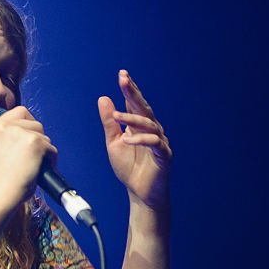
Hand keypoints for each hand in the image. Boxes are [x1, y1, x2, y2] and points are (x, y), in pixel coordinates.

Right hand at [0, 106, 56, 210]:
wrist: (0, 194)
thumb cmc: (1, 179)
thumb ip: (11, 137)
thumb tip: (34, 134)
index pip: (20, 112)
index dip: (28, 125)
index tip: (27, 140)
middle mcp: (5, 125)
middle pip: (35, 122)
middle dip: (38, 138)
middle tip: (32, 156)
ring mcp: (20, 132)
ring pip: (44, 135)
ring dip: (44, 150)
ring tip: (33, 166)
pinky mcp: (34, 142)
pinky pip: (51, 148)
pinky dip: (50, 160)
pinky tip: (38, 170)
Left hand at [98, 70, 170, 207]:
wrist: (140, 193)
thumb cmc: (129, 168)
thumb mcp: (113, 143)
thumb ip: (109, 123)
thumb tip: (104, 98)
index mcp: (139, 126)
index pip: (135, 104)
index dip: (129, 90)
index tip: (122, 75)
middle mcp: (152, 130)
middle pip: (144, 108)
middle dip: (134, 93)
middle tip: (124, 80)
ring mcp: (159, 142)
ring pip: (148, 124)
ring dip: (132, 119)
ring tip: (116, 116)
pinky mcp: (164, 155)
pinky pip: (155, 143)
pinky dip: (141, 140)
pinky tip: (127, 139)